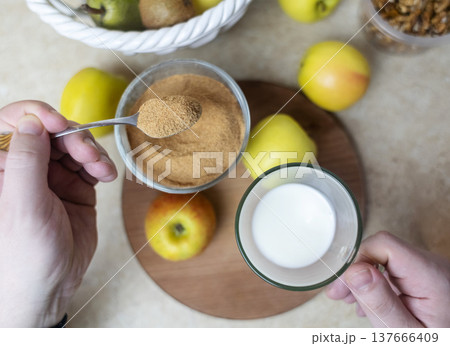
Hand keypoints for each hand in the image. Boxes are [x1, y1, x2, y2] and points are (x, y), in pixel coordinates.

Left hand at [0, 101, 116, 326]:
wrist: (51, 287)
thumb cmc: (23, 256)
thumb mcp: (22, 206)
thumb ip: (26, 161)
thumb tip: (32, 122)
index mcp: (0, 169)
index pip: (10, 125)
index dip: (33, 115)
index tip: (57, 122)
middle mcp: (24, 169)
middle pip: (49, 132)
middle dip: (71, 137)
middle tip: (86, 153)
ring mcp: (50, 177)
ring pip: (72, 145)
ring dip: (90, 152)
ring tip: (100, 168)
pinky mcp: (74, 187)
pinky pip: (90, 164)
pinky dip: (101, 165)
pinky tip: (106, 175)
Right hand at [327, 231, 449, 326]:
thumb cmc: (434, 344)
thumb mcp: (404, 333)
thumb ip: (381, 303)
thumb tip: (354, 271)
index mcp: (431, 276)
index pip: (383, 244)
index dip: (357, 260)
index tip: (343, 285)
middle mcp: (433, 266)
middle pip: (382, 252)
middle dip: (357, 272)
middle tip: (339, 296)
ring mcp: (430, 271)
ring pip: (385, 261)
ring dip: (364, 279)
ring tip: (351, 302)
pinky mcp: (426, 278)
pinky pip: (395, 271)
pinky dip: (377, 284)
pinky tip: (370, 303)